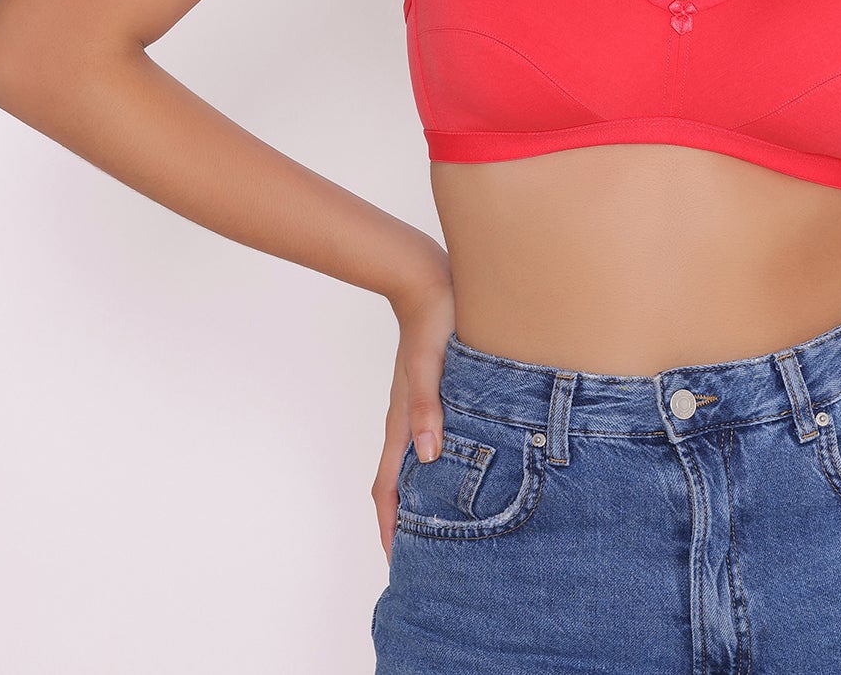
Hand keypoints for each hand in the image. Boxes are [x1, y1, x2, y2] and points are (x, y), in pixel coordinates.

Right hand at [372, 279, 455, 562]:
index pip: (388, 487)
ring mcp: (416, 405)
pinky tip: (452, 463)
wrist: (427, 279)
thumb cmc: (434, 320)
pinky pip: (426, 437)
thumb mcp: (434, 366)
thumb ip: (428, 409)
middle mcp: (405, 419)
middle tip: (419, 555)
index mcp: (403, 420)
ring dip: (418, 493)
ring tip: (436, 521)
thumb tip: (427, 456)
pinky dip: (433, 462)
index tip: (397, 561)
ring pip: (412, 461)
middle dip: (403, 520)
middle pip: (397, 481)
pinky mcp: (430, 390)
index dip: (391, 525)